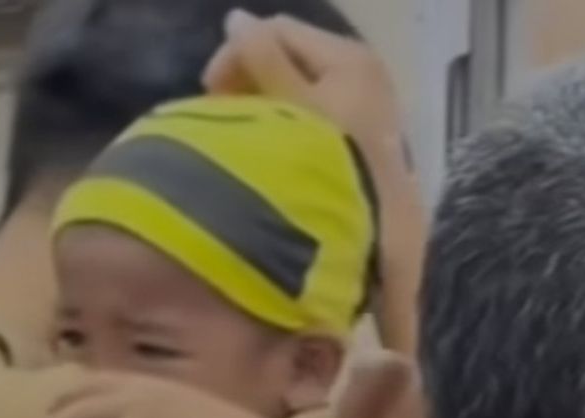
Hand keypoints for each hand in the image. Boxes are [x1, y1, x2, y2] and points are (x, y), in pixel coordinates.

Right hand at [205, 11, 425, 354]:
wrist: (375, 229)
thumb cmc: (326, 160)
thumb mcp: (289, 105)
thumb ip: (261, 60)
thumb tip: (237, 19)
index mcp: (348, 56)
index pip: (278, 31)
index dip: (238, 54)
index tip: (210, 93)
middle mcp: (364, 70)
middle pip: (290, 55)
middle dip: (252, 78)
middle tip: (223, 113)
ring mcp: (365, 102)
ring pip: (299, 84)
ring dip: (266, 102)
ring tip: (244, 134)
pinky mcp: (360, 134)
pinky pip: (313, 109)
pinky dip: (286, 119)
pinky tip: (271, 147)